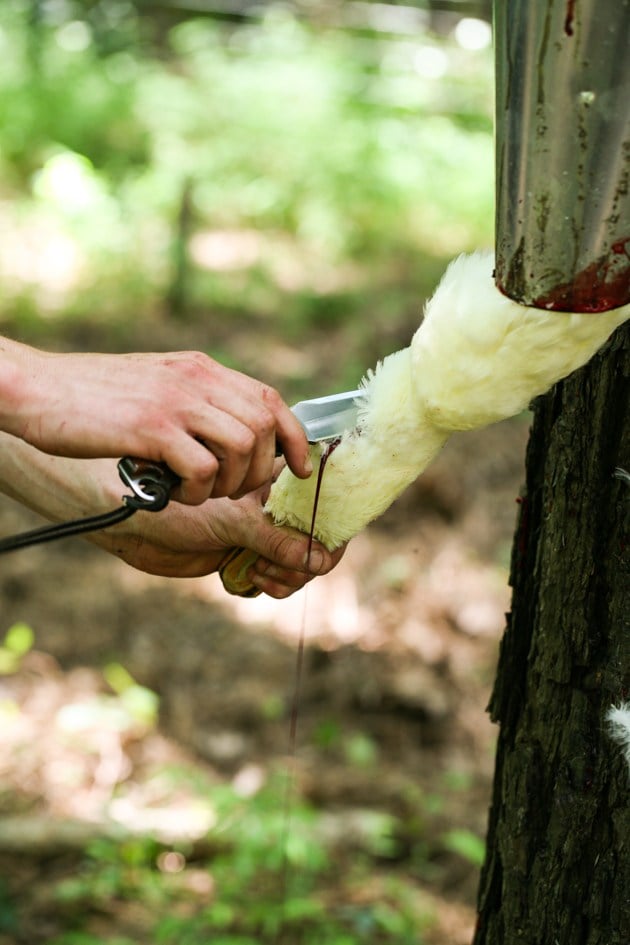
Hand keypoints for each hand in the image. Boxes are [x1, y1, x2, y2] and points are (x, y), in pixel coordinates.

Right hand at [0, 341, 311, 504]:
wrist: (37, 388)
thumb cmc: (91, 396)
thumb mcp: (155, 387)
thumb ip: (193, 403)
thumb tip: (229, 436)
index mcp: (199, 369)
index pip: (269, 398)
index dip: (293, 437)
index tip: (297, 467)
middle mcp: (195, 380)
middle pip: (262, 428)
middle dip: (256, 471)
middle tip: (225, 489)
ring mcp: (175, 402)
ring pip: (240, 448)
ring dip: (226, 483)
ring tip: (194, 490)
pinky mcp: (152, 428)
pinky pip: (202, 470)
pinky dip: (194, 492)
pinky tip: (169, 492)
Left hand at [95, 473, 345, 598]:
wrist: (131, 526)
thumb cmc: (175, 505)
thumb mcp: (232, 520)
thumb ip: (277, 539)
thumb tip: (320, 561)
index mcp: (274, 478)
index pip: (324, 497)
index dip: (333, 524)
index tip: (326, 547)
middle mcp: (273, 503)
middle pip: (319, 536)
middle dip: (308, 557)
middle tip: (286, 567)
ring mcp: (261, 530)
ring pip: (300, 560)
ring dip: (288, 574)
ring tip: (260, 573)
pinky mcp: (246, 555)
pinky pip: (279, 576)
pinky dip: (273, 583)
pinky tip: (248, 579)